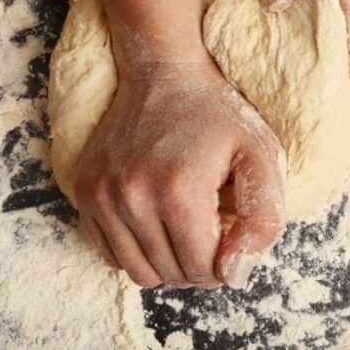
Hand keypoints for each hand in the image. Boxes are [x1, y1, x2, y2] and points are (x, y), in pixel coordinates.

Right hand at [73, 60, 285, 288]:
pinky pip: (109, 254)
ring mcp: (102, 194)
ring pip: (138, 272)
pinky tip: (153, 221)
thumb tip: (235, 276)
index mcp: (179, 191)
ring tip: (182, 228)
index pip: (204, 270)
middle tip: (209, 228)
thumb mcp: (262, 156)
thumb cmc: (216, 115)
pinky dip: (135, 250)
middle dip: (198, 263)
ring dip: (166, 262)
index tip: (230, 234)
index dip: (226, 263)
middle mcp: (133, 196)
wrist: (162, 73)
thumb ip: (264, 221)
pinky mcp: (85, 191)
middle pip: (171, 274)